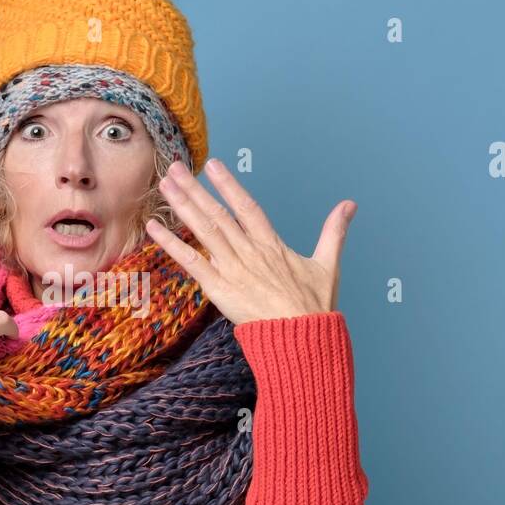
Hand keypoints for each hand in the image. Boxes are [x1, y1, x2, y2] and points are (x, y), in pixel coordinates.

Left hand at [145, 158, 355, 325]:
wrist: (302, 339)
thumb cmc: (314, 307)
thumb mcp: (327, 264)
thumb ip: (333, 231)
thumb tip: (350, 205)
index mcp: (272, 245)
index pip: (247, 206)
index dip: (229, 185)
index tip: (214, 165)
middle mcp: (249, 252)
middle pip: (218, 214)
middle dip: (196, 189)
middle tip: (175, 168)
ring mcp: (233, 269)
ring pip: (204, 231)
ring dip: (182, 207)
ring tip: (165, 186)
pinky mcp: (219, 289)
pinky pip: (191, 262)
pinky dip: (171, 244)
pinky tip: (154, 227)